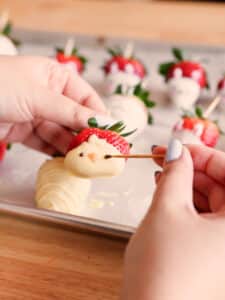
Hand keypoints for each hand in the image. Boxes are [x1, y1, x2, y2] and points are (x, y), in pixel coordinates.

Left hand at [0, 56, 105, 154]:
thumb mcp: (38, 96)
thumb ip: (70, 112)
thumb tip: (103, 121)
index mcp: (55, 77)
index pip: (86, 97)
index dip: (99, 115)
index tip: (110, 132)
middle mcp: (49, 96)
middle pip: (75, 118)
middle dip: (86, 134)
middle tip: (99, 150)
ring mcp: (37, 115)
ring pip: (61, 133)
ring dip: (71, 146)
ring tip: (84, 159)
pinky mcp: (25, 132)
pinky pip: (46, 144)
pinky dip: (55, 153)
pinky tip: (67, 161)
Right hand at [121, 140, 224, 299]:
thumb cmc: (162, 270)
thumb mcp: (166, 210)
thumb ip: (174, 174)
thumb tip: (176, 150)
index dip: (202, 154)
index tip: (178, 147)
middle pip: (223, 186)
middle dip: (193, 169)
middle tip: (166, 160)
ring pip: (214, 201)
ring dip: (189, 185)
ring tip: (163, 176)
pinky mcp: (216, 254)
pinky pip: (208, 218)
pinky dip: (189, 204)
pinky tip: (169, 195)